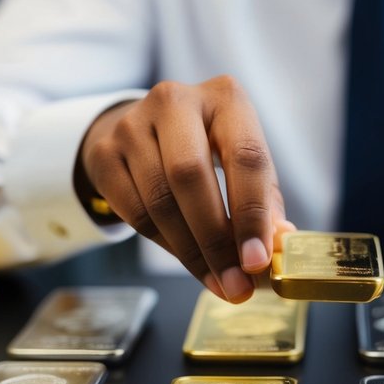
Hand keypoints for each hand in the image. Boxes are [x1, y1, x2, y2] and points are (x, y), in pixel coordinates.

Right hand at [76, 77, 292, 301]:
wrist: (145, 127)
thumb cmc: (209, 147)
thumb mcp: (244, 159)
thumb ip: (264, 199)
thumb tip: (279, 243)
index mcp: (225, 98)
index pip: (244, 156)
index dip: (252, 214)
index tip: (257, 261)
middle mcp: (175, 101)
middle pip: (191, 177)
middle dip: (215, 240)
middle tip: (235, 285)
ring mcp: (132, 125)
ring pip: (159, 201)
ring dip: (190, 252)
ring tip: (217, 282)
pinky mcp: (104, 153)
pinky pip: (134, 213)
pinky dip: (165, 245)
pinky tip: (188, 260)